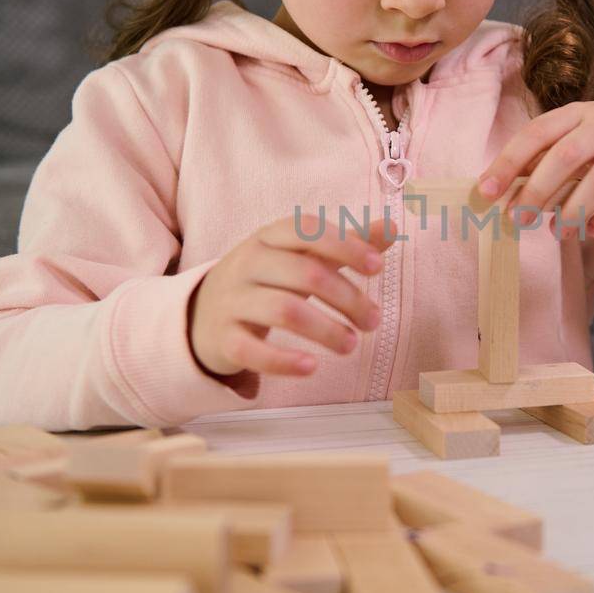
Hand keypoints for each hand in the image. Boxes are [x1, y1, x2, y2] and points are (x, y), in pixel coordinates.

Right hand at [188, 211, 396, 382]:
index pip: (307, 230)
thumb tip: (393, 226)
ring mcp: (233, 301)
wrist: (200, 313)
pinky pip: (252, 350)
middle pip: (304, 274)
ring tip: (351, 345)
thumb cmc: (265, 280)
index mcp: (268, 238)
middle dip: (347, 297)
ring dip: (325, 330)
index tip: (378, 267)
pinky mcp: (223, 338)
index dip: (344, 246)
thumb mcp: (299, 256)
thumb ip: (346, 243)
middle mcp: (247, 263)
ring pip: (283, 311)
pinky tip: (312, 367)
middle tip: (374, 321)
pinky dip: (284, 360)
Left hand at [476, 99, 593, 238]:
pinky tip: (593, 231)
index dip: (508, 163)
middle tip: (517, 221)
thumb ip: (542, 159)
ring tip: (556, 233)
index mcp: (576, 113)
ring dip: (572, 212)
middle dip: (536, 191)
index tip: (485, 192)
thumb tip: (499, 192)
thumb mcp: (576, 135)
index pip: (536, 133)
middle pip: (565, 156)